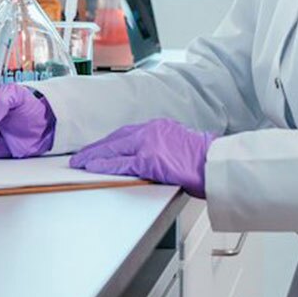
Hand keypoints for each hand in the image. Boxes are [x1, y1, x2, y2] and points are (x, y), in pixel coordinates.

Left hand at [69, 119, 214, 196]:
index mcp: (159, 127)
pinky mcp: (150, 160)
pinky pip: (121, 164)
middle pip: (116, 138)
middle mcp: (152, 131)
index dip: (109, 142)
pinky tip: (93, 169)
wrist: (217, 165)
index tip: (97, 148)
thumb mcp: (179, 148)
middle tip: (80, 156)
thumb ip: (160, 149)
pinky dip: (105, 166)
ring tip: (80, 163)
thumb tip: (144, 160)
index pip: (127, 134)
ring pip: (115, 149)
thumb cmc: (204, 161)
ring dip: (95, 156)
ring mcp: (150, 145)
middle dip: (97, 148)